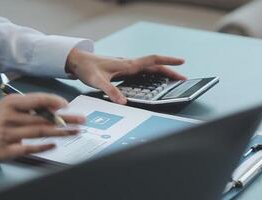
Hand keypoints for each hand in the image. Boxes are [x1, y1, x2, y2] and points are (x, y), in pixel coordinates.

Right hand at [0, 93, 84, 160]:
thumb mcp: (11, 105)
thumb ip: (31, 104)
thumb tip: (57, 106)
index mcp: (11, 103)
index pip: (36, 100)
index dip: (53, 101)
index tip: (67, 105)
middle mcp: (9, 118)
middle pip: (42, 118)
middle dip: (65, 119)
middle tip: (82, 120)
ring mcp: (8, 135)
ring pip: (39, 132)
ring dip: (60, 132)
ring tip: (75, 131)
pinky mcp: (7, 150)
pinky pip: (29, 148)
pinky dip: (43, 147)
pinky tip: (55, 145)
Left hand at [66, 48, 185, 103]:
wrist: (78, 61)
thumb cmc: (87, 68)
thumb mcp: (98, 81)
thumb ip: (111, 91)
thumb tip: (123, 102)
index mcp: (127, 65)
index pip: (152, 60)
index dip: (168, 61)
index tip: (181, 62)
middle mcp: (129, 64)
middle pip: (155, 66)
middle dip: (170, 71)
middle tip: (183, 78)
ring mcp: (126, 67)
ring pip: (149, 69)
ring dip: (162, 73)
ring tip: (172, 81)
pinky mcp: (122, 71)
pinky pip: (141, 73)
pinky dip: (151, 76)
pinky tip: (153, 82)